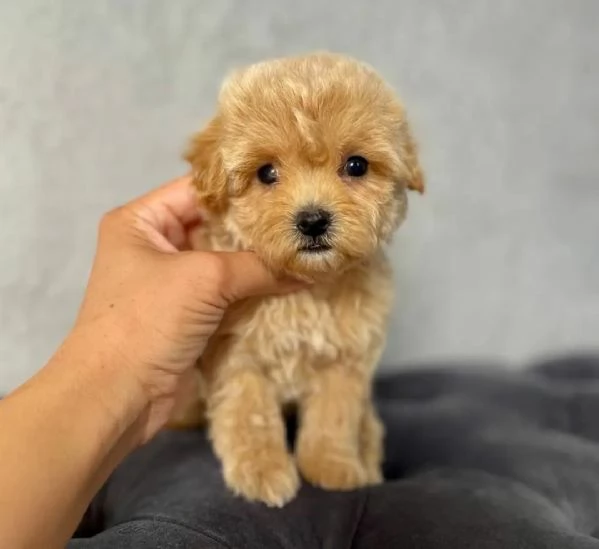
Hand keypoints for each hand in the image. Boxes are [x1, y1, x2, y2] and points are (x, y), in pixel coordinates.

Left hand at [69, 175, 301, 441]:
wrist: (118, 396)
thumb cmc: (148, 320)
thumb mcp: (204, 279)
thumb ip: (259, 267)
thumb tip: (311, 267)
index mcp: (142, 221)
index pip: (200, 190)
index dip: (243, 189)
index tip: (289, 189)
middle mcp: (157, 246)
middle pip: (217, 227)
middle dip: (259, 229)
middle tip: (305, 222)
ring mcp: (174, 283)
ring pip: (227, 263)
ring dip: (262, 263)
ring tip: (307, 250)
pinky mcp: (190, 315)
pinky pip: (229, 294)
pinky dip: (256, 291)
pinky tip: (293, 283)